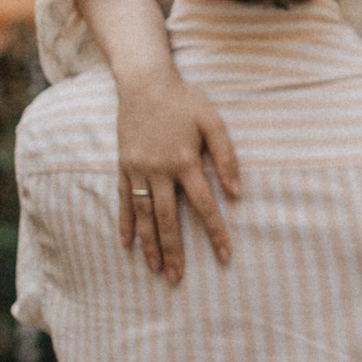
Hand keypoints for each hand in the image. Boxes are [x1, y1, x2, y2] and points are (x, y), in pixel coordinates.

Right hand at [80, 0, 242, 279]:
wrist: (144, 82)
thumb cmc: (184, 101)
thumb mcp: (213, 121)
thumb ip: (227, 155)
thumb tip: (237, 192)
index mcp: (185, 161)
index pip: (204, 206)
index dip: (215, 232)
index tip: (224, 256)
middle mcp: (159, 170)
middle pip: (168, 219)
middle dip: (174, 251)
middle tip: (177, 278)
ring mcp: (138, 170)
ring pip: (144, 215)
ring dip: (150, 245)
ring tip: (155, 270)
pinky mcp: (123, 166)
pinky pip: (123, 200)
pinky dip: (125, 223)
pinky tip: (127, 244)